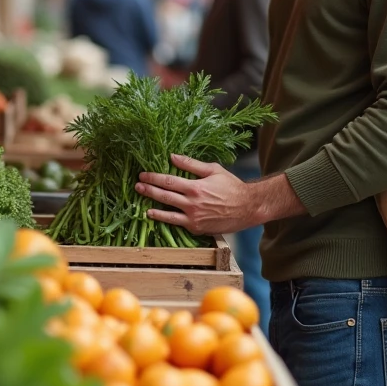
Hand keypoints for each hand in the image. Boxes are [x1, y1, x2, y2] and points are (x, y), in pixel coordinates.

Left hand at [135, 155, 262, 234]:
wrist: (248, 208)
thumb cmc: (232, 186)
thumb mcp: (213, 170)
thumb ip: (191, 164)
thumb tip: (172, 156)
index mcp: (195, 187)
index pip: (168, 181)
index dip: (153, 178)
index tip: (143, 175)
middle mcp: (192, 204)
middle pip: (164, 196)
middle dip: (149, 191)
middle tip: (137, 187)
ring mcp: (194, 218)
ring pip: (168, 214)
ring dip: (153, 209)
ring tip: (142, 206)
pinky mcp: (197, 229)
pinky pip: (178, 224)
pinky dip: (166, 220)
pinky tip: (157, 217)